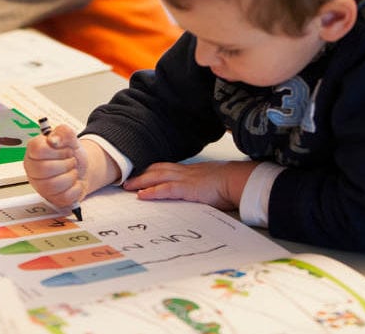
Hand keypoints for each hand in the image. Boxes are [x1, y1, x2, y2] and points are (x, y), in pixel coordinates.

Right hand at [24, 124, 88, 210]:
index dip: (57, 149)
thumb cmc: (71, 153)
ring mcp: (40, 187)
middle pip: (45, 169)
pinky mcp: (53, 199)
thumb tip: (53, 139)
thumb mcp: (70, 137)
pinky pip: (65, 196)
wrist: (83, 168)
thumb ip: (63, 132)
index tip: (64, 148)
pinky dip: (76, 188)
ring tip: (72, 171)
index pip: (38, 150)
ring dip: (71, 176)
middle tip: (71, 160)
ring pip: (54, 185)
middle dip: (66, 163)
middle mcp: (33, 170)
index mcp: (33, 152)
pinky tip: (74, 182)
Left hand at [123, 160, 258, 210]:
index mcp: (191, 170)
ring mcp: (185, 179)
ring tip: (128, 187)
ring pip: (156, 177)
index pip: (166, 167)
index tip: (142, 174)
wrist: (237, 180)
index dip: (152, 171)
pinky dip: (152, 192)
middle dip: (141, 174)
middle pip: (157, 169)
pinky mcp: (187, 188)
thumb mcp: (211, 181)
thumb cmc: (229, 183)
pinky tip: (141, 195)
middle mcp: (185, 171)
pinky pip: (165, 189)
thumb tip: (200, 193)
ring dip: (140, 181)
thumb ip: (201, 186)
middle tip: (127, 180)